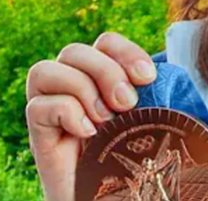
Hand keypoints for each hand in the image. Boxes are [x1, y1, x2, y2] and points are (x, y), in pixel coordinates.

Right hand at [25, 32, 156, 200]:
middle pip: (73, 50)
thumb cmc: (141, 165)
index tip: (148, 77)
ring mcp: (53, 114)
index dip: (124, 51)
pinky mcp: (40, 138)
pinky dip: (66, 112)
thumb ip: (158, 97)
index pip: (104, 42)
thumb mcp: (156, 123)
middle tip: (128, 103)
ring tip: (105, 120)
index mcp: (102, 82)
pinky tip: (88, 134)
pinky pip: (38, 106)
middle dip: (105, 70)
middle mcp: (72, 91)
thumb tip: (169, 77)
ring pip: (45, 70)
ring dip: (81, 89)